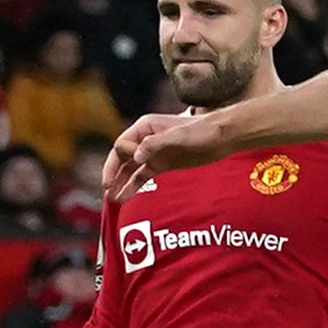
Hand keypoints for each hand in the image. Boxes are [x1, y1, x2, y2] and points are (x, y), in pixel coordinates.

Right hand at [102, 111, 234, 201]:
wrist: (222, 137)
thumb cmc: (201, 131)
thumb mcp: (178, 136)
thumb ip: (154, 144)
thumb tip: (135, 158)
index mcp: (144, 127)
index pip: (121, 145)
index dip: (119, 160)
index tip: (128, 169)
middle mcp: (144, 140)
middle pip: (121, 158)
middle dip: (113, 174)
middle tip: (106, 189)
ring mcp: (152, 153)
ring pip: (129, 170)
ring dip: (120, 183)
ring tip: (112, 200)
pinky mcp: (161, 165)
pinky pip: (141, 177)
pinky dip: (132, 187)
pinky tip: (124, 198)